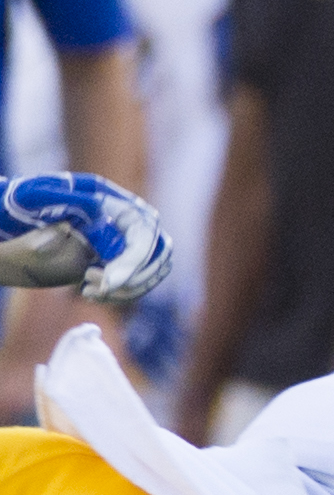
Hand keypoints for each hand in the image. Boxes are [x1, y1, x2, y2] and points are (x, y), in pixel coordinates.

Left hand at [0, 171, 173, 303]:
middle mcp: (126, 218)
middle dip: (132, 278)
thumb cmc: (25, 204)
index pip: (143, 233)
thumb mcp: (37, 203)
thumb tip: (87, 228)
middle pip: (157, 253)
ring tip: (88, 289)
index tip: (107, 283)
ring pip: (152, 270)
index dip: (133, 261)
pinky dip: (119, 293)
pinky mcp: (120, 256)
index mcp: (111, 200)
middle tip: (97, 288)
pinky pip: (138, 280)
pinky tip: (89, 292)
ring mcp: (126, 238)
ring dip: (126, 288)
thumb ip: (65, 214)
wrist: (15, 215)